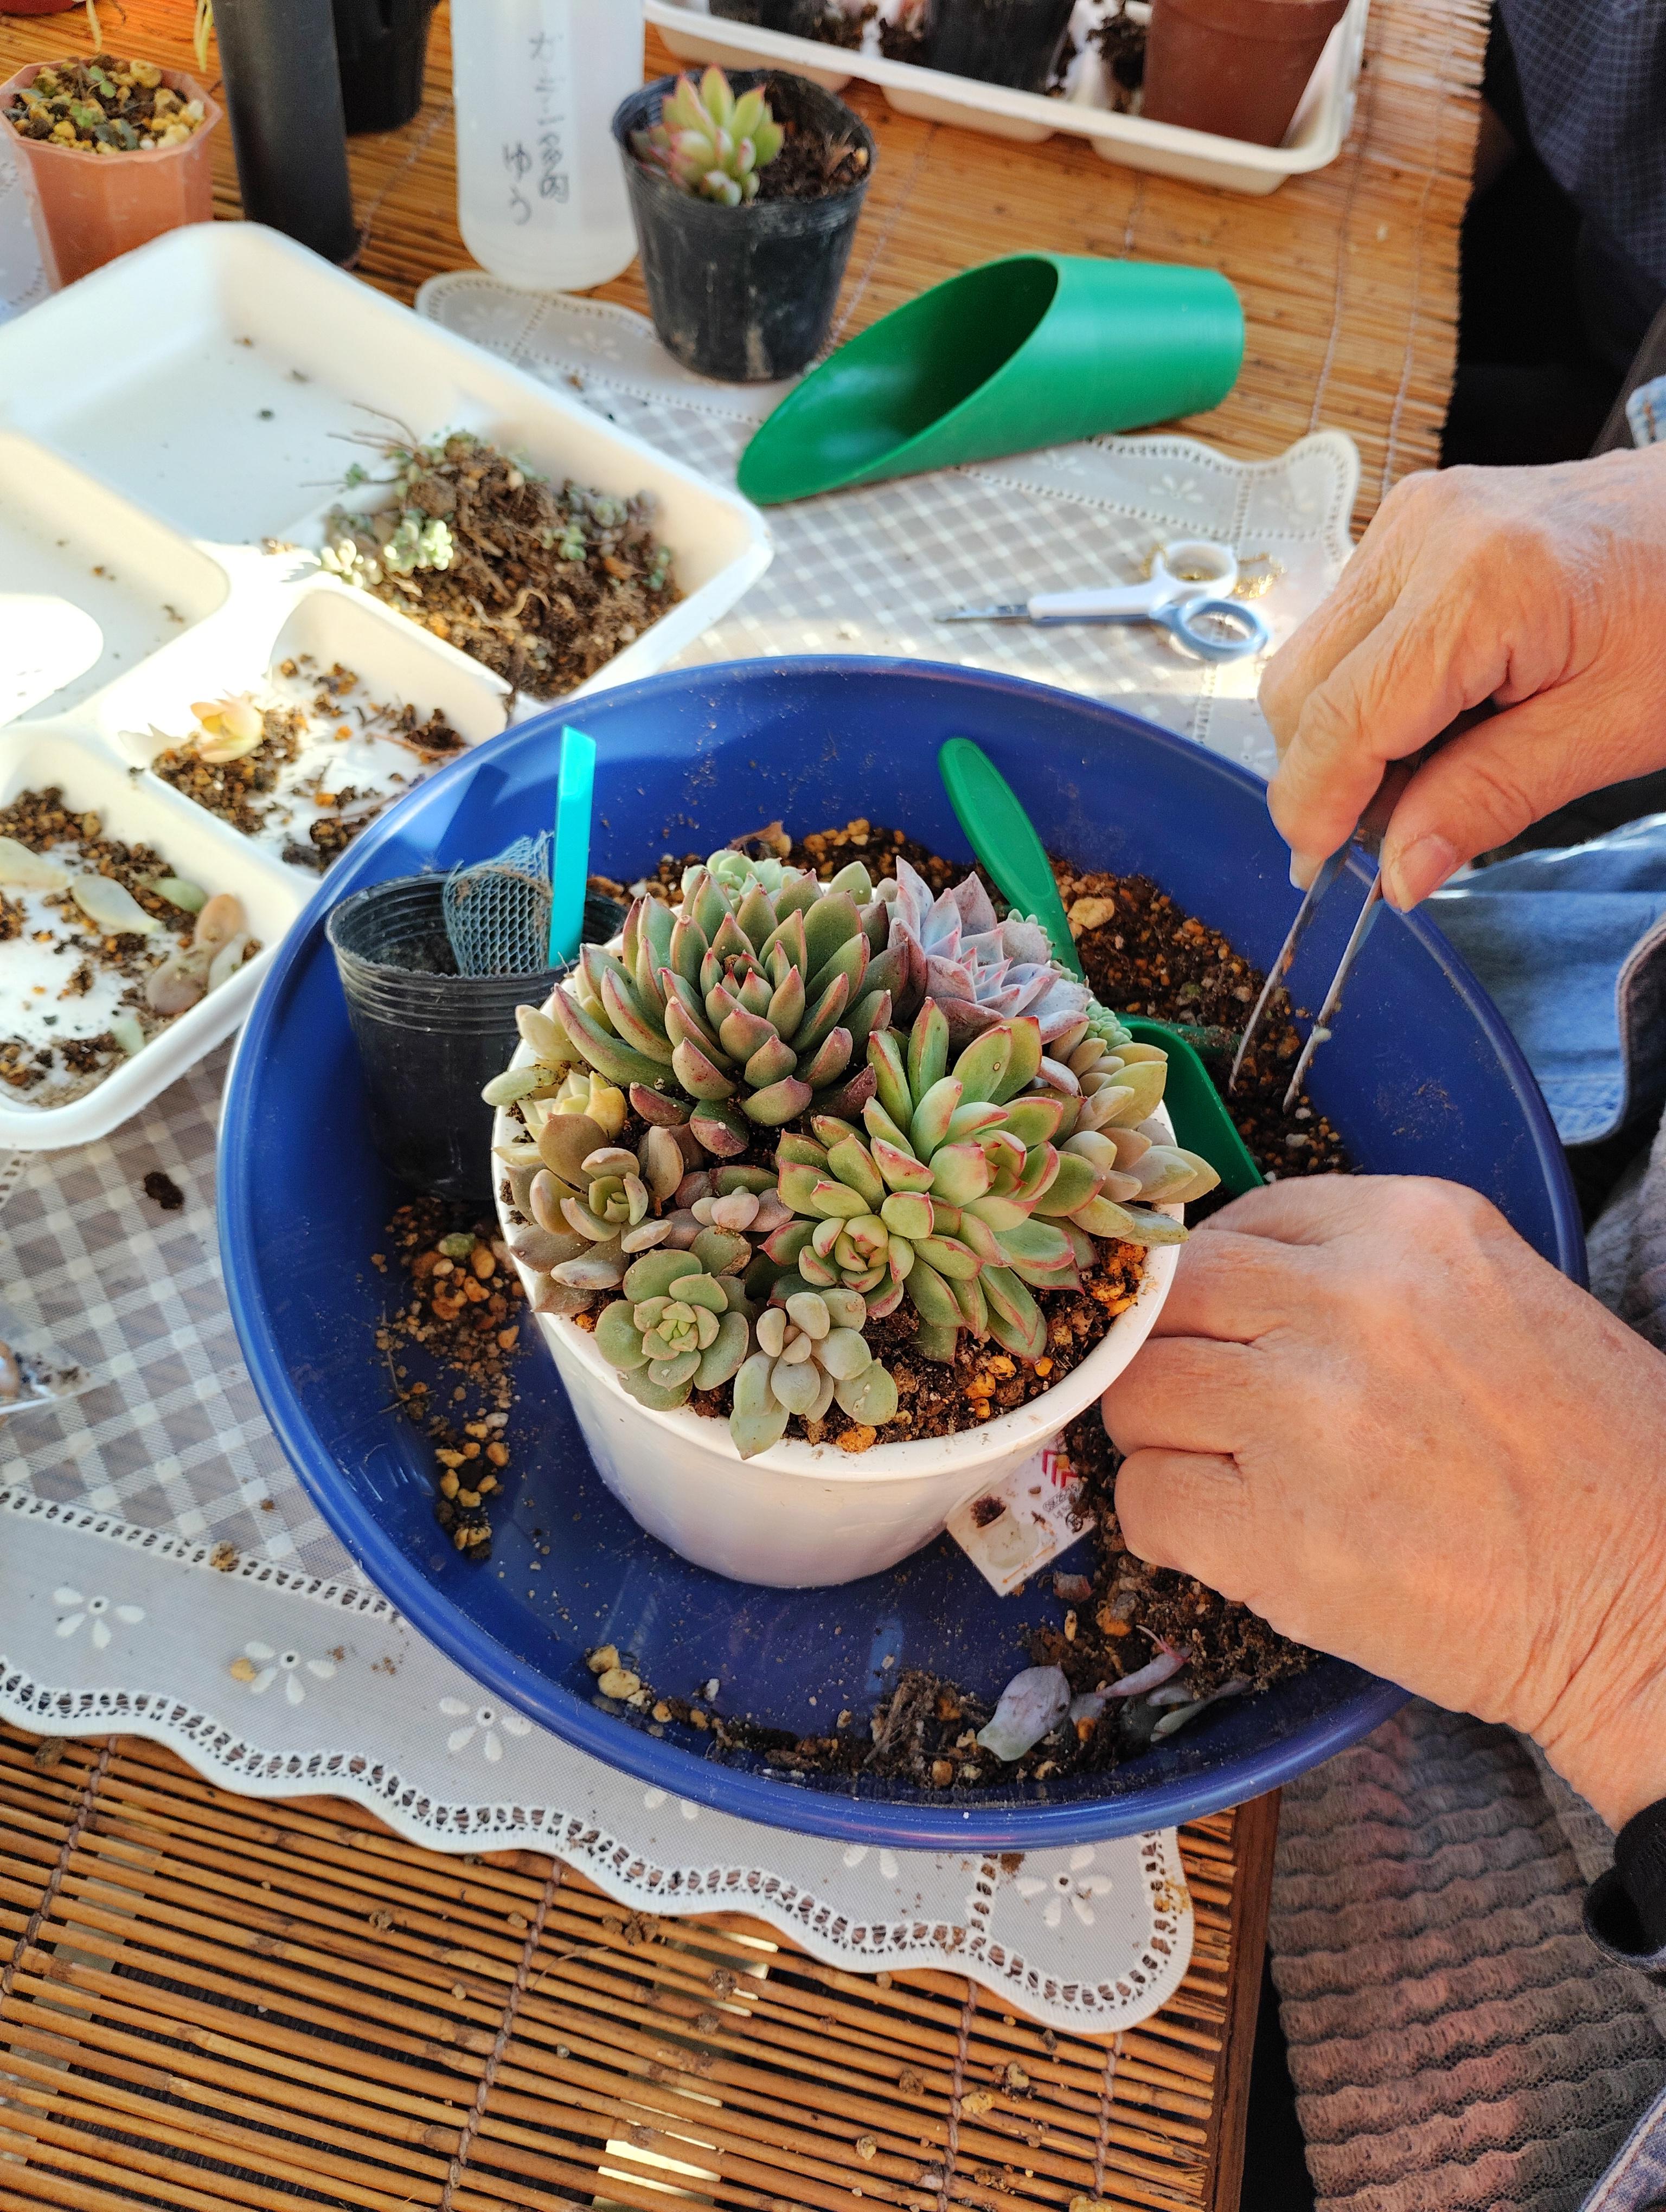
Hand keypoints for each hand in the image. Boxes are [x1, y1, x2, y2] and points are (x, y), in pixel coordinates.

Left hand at [1101, 1176, 1665, 1828]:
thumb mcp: (1493, 1301)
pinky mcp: (1271, 1528)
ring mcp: (1303, 1411)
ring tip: (1236, 1486)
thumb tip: (1223, 1292)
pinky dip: (1169, 1532)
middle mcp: (1348, 1300)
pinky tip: (1241, 1547)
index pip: (1231, 1227)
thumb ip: (1363, 1275)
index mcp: (1407, 1227)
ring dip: (1165, 1446)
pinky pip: (1145, 1503)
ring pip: (1139, 1397)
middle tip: (1212, 1417)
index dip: (1213, 1297)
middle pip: (1170, 1301)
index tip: (1229, 1343)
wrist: (1654, 1598)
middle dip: (1171, 1359)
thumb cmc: (1584, 1462)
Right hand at [1259, 445, 1665, 908]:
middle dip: (1327, 777)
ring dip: (1347, 738)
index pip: (1341, 719)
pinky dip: (1370, 693)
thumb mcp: (1612, 732)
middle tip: (1397, 833)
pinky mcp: (1415, 525)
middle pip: (1299, 688)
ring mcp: (1413, 521)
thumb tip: (1398, 873)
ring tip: (1437, 767)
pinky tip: (1441, 715)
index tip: (1325, 875)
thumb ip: (1491, 800)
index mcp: (1480, 582)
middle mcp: (1424, 534)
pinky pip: (1347, 631)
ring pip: (1311, 663)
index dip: (1316, 809)